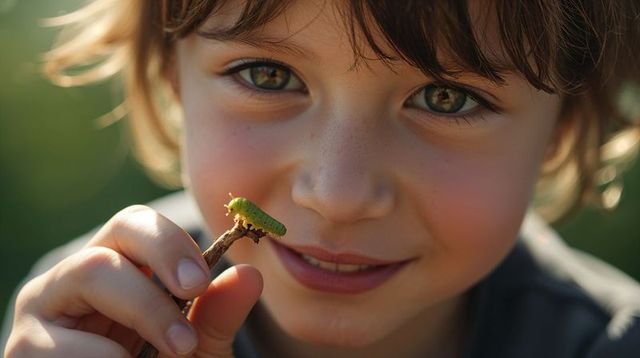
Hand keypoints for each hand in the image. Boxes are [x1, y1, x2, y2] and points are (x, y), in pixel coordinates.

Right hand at [5, 205, 262, 357]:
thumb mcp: (194, 350)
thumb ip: (215, 317)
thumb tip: (252, 274)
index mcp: (114, 271)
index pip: (133, 224)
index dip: (169, 241)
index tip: (201, 280)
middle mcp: (72, 281)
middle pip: (114, 234)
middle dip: (162, 261)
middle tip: (193, 297)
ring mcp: (43, 311)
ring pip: (91, 271)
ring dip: (145, 310)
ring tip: (177, 352)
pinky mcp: (25, 349)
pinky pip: (68, 340)